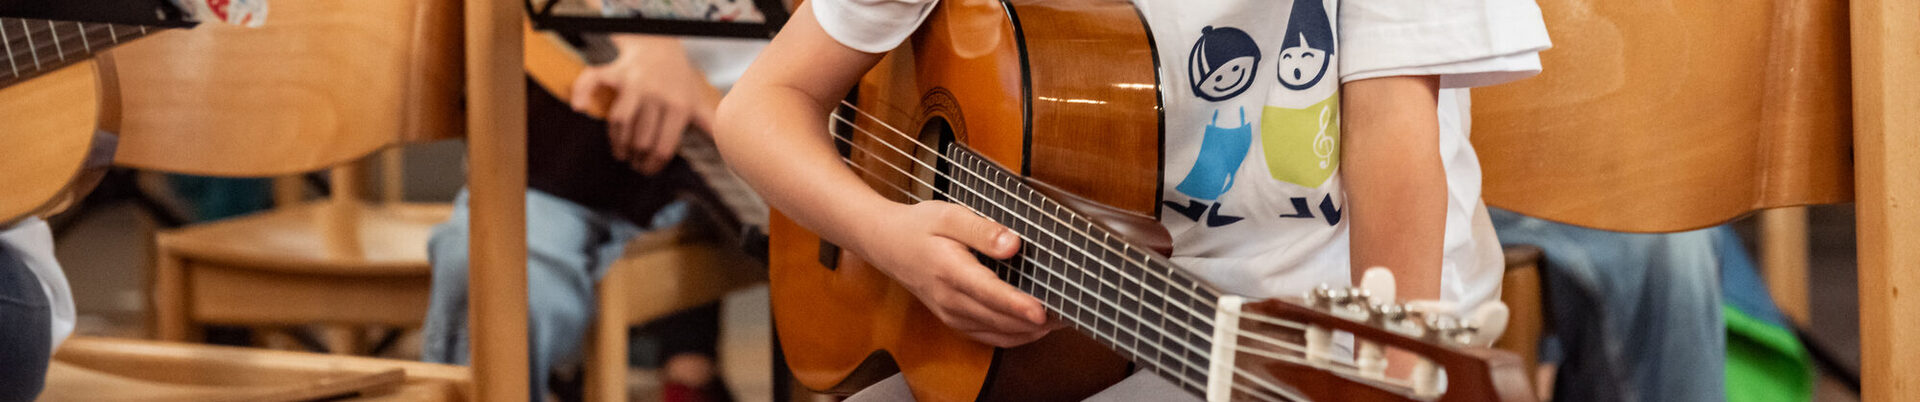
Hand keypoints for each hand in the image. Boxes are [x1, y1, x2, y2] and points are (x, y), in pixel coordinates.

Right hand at [569, 35, 720, 173]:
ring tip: (620, 153)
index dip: (653, 165)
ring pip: (619, 121)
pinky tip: (579, 107)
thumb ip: (710, 127)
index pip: (663, 147)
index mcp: (679, 105)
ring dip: (617, 142)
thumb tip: (731, 153)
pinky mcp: (614, 72)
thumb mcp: (698, 102)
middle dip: (636, 157)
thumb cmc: (679, 81)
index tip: (647, 170)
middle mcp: (656, 94)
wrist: (660, 46)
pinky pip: (593, 80)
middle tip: (634, 163)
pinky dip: (582, 92)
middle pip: (641, 139)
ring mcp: (634, 82)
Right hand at [854, 201, 1059, 346]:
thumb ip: (982, 230)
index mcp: (950, 270)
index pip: (990, 293)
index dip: (1018, 305)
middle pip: (998, 320)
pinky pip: (988, 337)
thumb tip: (1013, 244)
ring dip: (1029, 332)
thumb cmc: (920, 226)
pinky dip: (1014, 336)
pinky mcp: (954, 320)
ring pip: (996, 333)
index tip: (1043, 311)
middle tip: (1070, 313)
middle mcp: (950, 299)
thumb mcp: (949, 215)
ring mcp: (951, 314)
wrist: (887, 244)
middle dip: (1035, 322)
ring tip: (1061, 321)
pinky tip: (1035, 328)